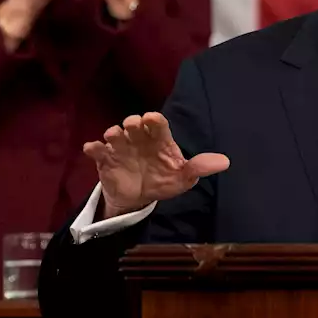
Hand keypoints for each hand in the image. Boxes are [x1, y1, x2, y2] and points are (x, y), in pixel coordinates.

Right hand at [83, 112, 229, 218]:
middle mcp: (139, 139)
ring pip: (114, 134)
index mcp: (159, 140)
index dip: (154, 120)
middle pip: (134, 124)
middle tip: (133, 127)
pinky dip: (93, 148)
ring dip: (113, 133)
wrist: (139, 198)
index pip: (157, 124)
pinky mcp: (105, 160)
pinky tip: (92, 149)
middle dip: (133, 123)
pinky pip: (96, 150)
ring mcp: (121, 148)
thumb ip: (199, 167)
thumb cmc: (163, 180)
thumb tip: (225, 162)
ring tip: (114, 136)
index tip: (151, 119)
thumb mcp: (183, 177)